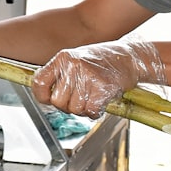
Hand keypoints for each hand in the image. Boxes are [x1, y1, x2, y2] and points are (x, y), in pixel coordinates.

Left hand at [32, 36, 165, 117]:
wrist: (130, 57)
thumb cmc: (104, 61)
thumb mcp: (77, 60)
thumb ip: (61, 75)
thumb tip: (46, 96)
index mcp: (63, 58)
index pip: (39, 82)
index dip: (43, 97)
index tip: (49, 100)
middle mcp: (73, 65)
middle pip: (58, 101)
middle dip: (68, 106)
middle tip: (81, 99)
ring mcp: (88, 76)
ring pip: (74, 109)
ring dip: (83, 110)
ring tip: (92, 98)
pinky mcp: (102, 88)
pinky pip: (90, 111)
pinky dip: (95, 112)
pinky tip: (100, 103)